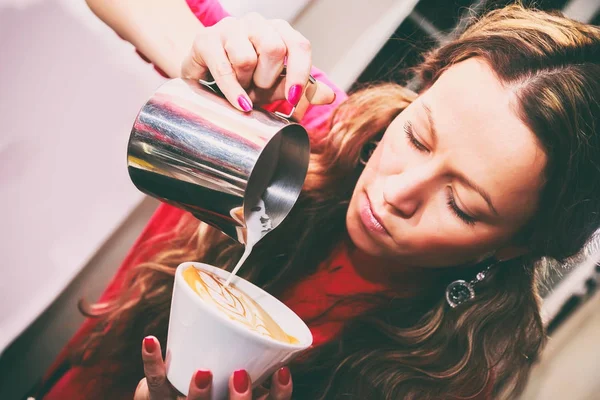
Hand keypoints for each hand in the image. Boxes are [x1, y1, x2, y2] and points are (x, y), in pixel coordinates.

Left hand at [134, 336, 292, 399]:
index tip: (282, 370)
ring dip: (198, 394)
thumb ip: (252, 361)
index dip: (279, 393)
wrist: (166, 399)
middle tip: (240, 375)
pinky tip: (151, 340)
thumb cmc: (209, 382)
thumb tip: (275, 329)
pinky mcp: (156, 399)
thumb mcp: (231, 376)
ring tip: (202, 371)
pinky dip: (153, 361)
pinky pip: (155, 383)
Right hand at [181, 13, 335, 118]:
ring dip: (246, 83)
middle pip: (273, 49)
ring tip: (241, 87)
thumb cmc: (244, 80)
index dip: (299, 73)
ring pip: (247, 58)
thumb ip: (301, 90)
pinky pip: (224, 67)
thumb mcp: (276, 87)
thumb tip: (329, 96)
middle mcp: (255, 23)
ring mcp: (229, 27)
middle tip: (258, 89)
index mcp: (278, 31)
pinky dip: (233, 90)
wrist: (205, 81)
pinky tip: (238, 103)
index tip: (293, 98)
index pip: (299, 45)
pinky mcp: (206, 39)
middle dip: (267, 79)